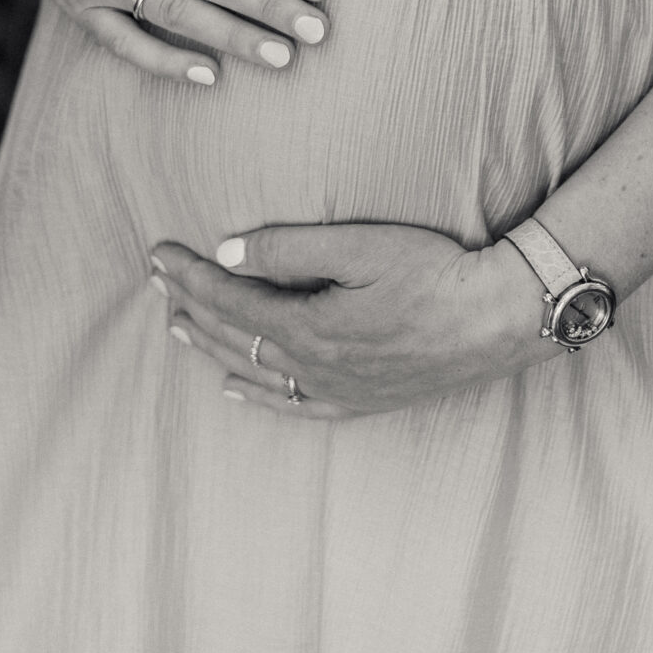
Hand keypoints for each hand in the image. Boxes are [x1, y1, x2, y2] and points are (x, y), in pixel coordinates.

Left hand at [150, 223, 555, 417]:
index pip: (229, 300)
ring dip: (211, 347)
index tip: (157, 254)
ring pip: (254, 372)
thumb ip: (289, 248)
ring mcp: (336, 390)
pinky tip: (236, 391)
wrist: (495, 321)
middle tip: (156, 282)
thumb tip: (228, 253)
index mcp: (307, 327)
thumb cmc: (433, 272)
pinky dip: (257, 397)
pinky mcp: (361, 401)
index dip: (189, 276)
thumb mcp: (359, 246)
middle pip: (233, 337)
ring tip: (179, 327)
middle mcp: (313, 368)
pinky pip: (293, 406)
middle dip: (190, 306)